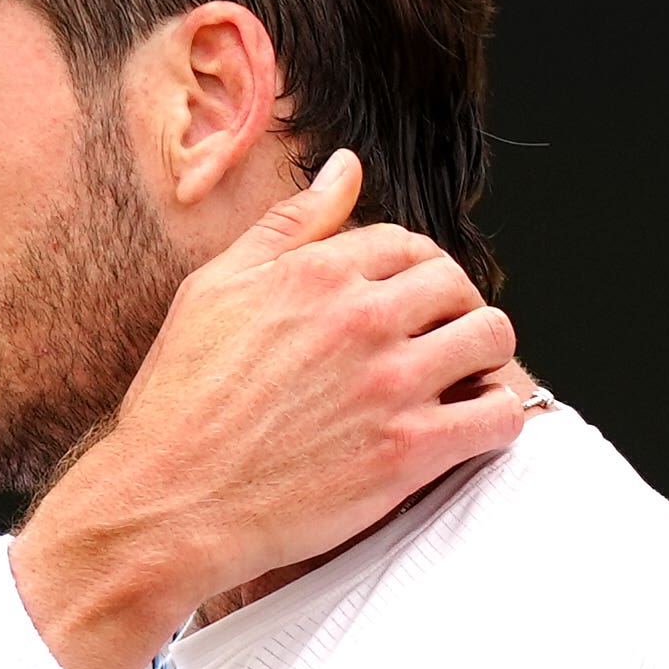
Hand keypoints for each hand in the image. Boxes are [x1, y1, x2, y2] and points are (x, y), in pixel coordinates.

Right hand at [12, 148, 527, 668]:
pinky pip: (498, 417)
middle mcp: (361, 318)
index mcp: (316, 273)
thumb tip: (345, 166)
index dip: (414, 273)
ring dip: (486, 356)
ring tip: (462, 381)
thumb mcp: (215, 290)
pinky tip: (473, 429)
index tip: (407, 305)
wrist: (169, 502)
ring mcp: (390, 384)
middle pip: (458, 285)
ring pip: (492, 339)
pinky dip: (499, 419)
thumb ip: (288, 225)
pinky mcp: (408, 451)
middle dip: (455, 309)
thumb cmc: (180, 401)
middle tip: (438, 344)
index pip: (406, 246)